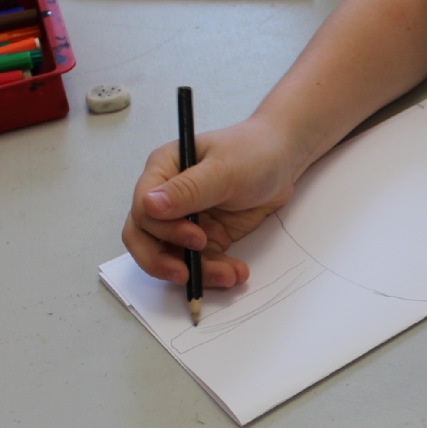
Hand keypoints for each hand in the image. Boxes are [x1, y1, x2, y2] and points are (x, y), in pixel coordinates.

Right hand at [123, 117, 303, 287]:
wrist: (283, 160)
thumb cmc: (253, 151)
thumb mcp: (223, 169)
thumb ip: (187, 189)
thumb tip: (149, 206)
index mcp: (163, 170)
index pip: (143, 209)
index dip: (162, 230)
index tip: (195, 238)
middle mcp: (168, 198)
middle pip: (146, 239)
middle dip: (163, 262)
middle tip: (186, 276)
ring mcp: (186, 219)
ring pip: (174, 256)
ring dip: (198, 272)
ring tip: (228, 276)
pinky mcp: (207, 236)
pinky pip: (202, 262)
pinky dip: (216, 272)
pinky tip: (236, 272)